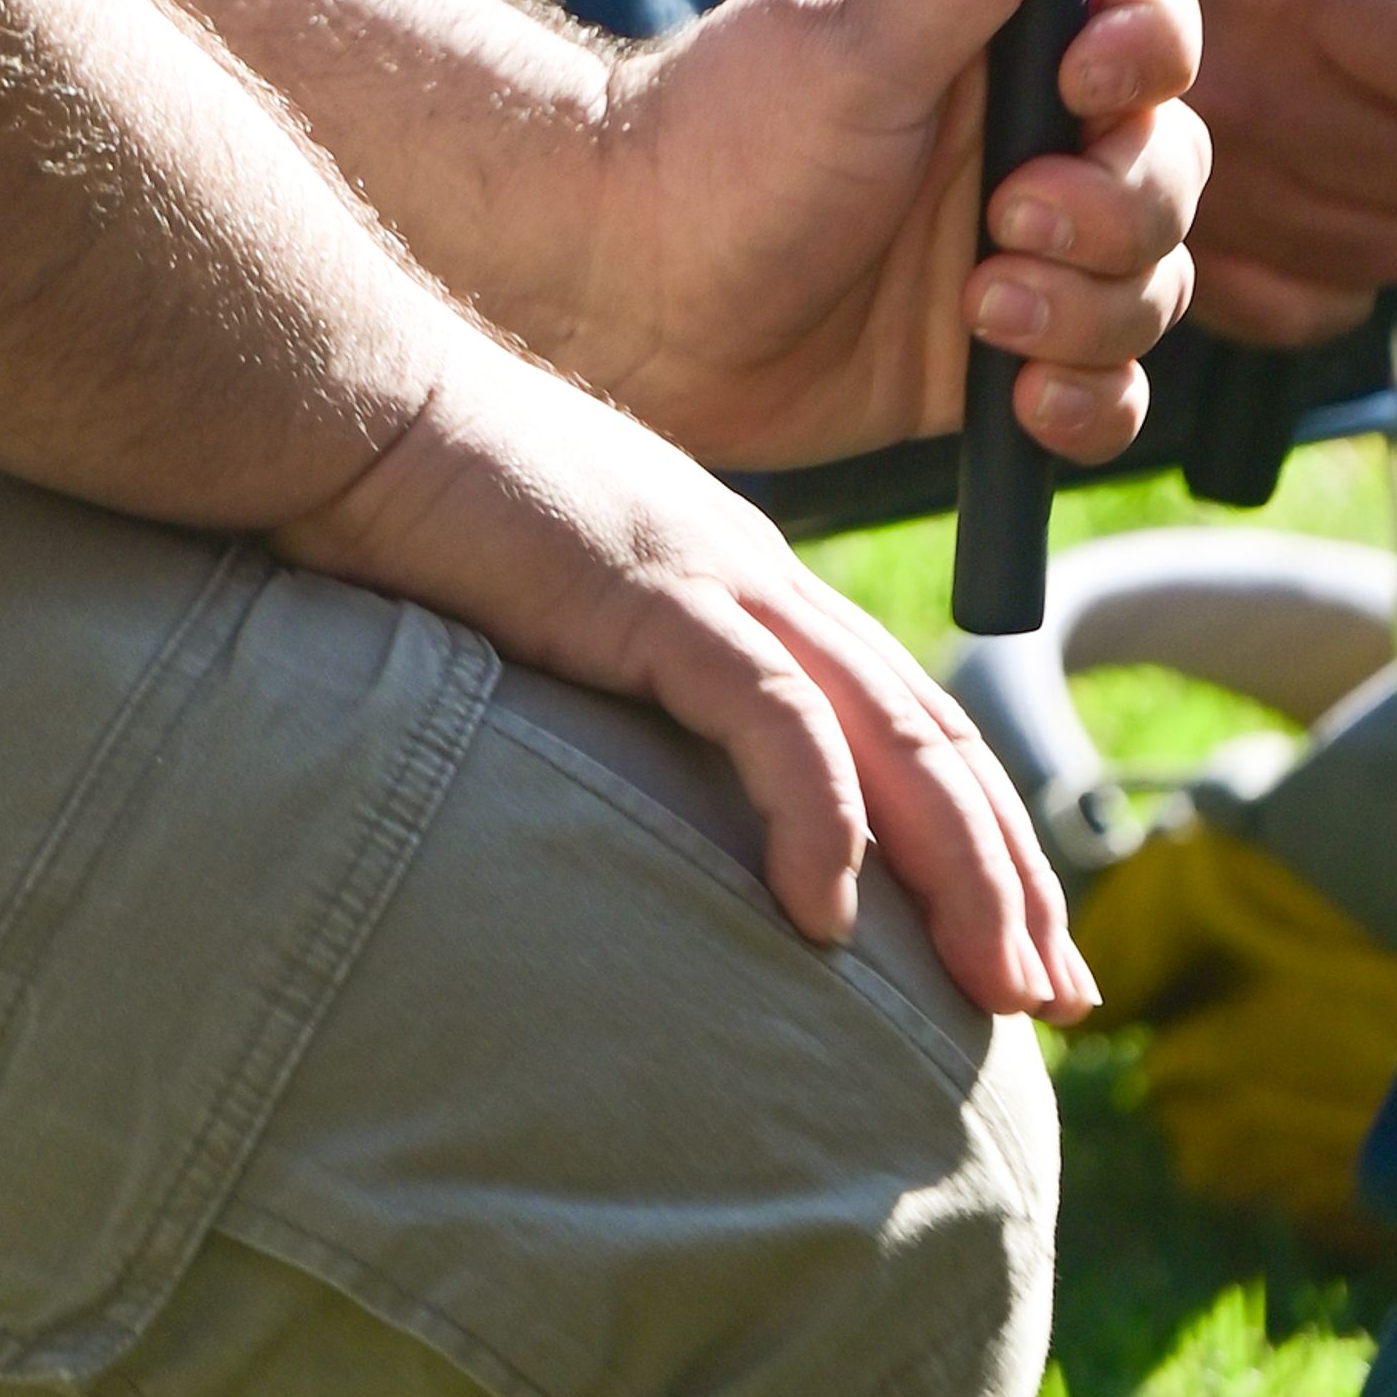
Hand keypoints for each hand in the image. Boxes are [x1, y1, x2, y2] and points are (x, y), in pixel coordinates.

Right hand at [276, 333, 1096, 1006]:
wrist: (332, 395)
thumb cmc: (402, 507)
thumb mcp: (533, 611)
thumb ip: (596, 683)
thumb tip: (612, 798)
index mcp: (731, 578)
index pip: (894, 714)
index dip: (974, 831)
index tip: (1017, 941)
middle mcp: (749, 572)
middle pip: (927, 734)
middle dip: (1009, 872)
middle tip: (1064, 1000)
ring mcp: (706, 574)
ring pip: (887, 732)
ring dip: (959, 870)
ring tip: (1002, 988)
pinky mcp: (644, 591)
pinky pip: (764, 717)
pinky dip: (816, 815)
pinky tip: (827, 918)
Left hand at [566, 0, 1203, 469]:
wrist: (630, 292)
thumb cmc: (723, 139)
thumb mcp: (853, 42)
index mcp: (997, 36)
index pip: (1146, 15)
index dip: (1150, 51)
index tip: (1083, 86)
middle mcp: (1022, 137)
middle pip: (1172, 162)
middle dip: (1119, 206)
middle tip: (1006, 219)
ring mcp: (1017, 250)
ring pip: (1153, 279)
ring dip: (1096, 306)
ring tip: (983, 312)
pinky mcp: (998, 355)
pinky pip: (1110, 386)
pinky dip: (1093, 402)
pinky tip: (1021, 399)